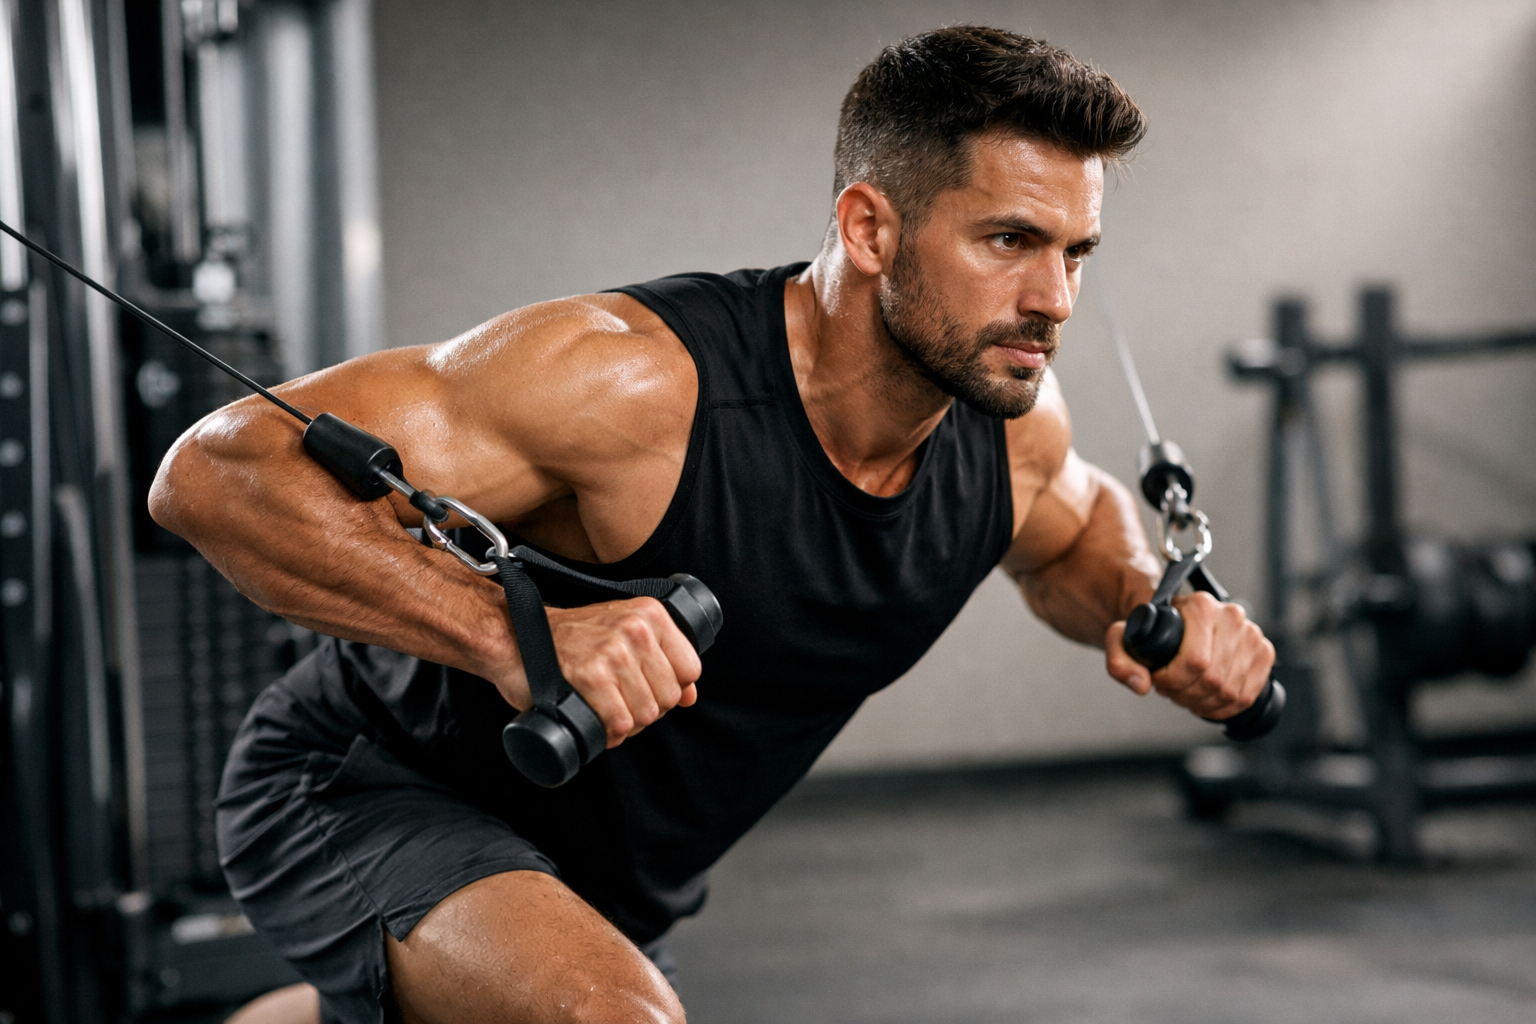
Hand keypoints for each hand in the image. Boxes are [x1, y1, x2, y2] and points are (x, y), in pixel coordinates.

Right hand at [489, 597, 701, 747]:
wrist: (515, 636)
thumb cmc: (570, 638)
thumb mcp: (623, 633)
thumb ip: (661, 658)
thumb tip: (691, 696)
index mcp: (651, 614)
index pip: (690, 670)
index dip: (671, 688)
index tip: (645, 687)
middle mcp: (636, 628)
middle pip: (670, 696)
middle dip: (648, 710)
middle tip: (620, 703)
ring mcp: (613, 651)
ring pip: (647, 714)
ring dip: (627, 725)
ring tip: (607, 712)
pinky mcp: (590, 675)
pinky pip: (620, 723)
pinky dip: (610, 734)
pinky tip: (597, 724)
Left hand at [1103, 591, 1273, 719]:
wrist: (1176, 619)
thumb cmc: (1152, 628)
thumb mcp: (1123, 637)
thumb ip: (1120, 659)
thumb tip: (1140, 684)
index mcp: (1201, 605)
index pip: (1194, 661)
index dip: (1172, 680)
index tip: (1159, 678)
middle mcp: (1232, 616)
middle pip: (1212, 679)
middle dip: (1186, 693)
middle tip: (1171, 688)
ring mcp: (1252, 635)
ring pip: (1230, 691)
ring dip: (1203, 702)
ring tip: (1187, 691)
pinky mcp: (1264, 653)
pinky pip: (1247, 695)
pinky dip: (1224, 706)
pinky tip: (1207, 698)